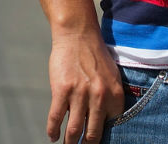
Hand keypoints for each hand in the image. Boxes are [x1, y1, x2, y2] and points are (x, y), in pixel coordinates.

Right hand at [46, 29, 123, 143]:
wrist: (78, 34)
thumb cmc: (95, 55)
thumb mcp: (111, 77)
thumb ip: (110, 98)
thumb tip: (105, 121)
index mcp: (115, 95)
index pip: (113, 127)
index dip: (104, 137)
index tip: (96, 141)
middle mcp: (99, 97)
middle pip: (93, 134)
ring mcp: (80, 94)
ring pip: (74, 130)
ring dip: (70, 142)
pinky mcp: (62, 90)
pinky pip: (56, 118)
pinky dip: (53, 130)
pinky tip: (52, 136)